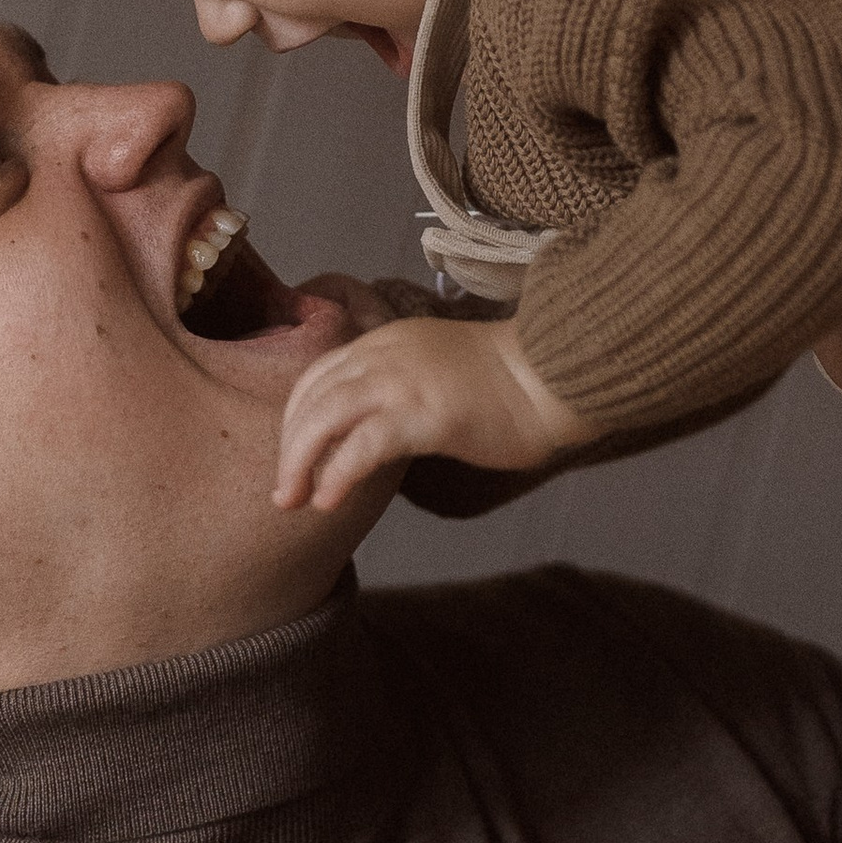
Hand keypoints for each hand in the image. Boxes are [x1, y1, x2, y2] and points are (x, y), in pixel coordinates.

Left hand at [275, 313, 593, 512]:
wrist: (560, 374)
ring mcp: (404, 381)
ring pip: (325, 416)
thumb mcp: (440, 374)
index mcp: (387, 341)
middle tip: (282, 494)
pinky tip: (329, 501)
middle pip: (312, 397)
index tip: (294, 457)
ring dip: (300, 462)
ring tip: (293, 500)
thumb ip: (403, 395)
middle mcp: (385, 354)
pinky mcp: (426, 414)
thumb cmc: (513, 383)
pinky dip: (338, 473)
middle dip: (289, 447)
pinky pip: (364, 445)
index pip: (318, 375)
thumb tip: (378, 436)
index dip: (296, 419)